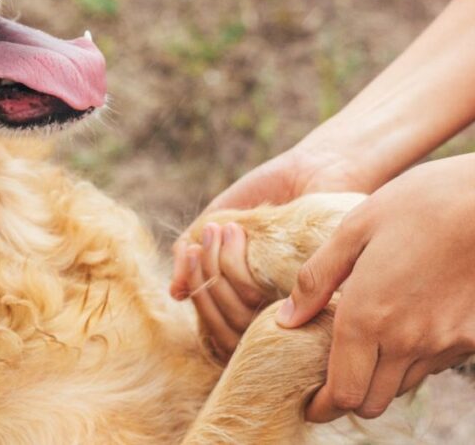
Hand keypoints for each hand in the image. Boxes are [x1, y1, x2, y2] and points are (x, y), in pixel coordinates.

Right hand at [170, 145, 373, 358]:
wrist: (312, 167)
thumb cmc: (268, 194)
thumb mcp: (220, 223)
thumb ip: (197, 258)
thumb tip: (175, 293)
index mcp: (250, 300)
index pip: (212, 318)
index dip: (194, 287)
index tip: (190, 250)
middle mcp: (271, 310)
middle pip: (219, 319)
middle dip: (201, 274)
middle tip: (207, 234)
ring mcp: (289, 305)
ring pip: (234, 312)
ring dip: (217, 266)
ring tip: (223, 228)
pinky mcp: (306, 293)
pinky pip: (252, 297)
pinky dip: (232, 264)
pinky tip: (233, 230)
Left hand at [276, 153, 474, 421]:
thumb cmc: (420, 202)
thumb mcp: (355, 228)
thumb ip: (316, 278)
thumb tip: (287, 319)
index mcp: (368, 315)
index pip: (343, 393)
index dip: (322, 406)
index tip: (310, 403)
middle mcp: (408, 340)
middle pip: (371, 401)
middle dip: (347, 395)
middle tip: (331, 375)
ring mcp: (446, 342)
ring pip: (403, 385)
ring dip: (380, 376)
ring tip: (366, 343)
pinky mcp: (474, 337)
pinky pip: (435, 364)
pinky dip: (414, 357)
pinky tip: (405, 324)